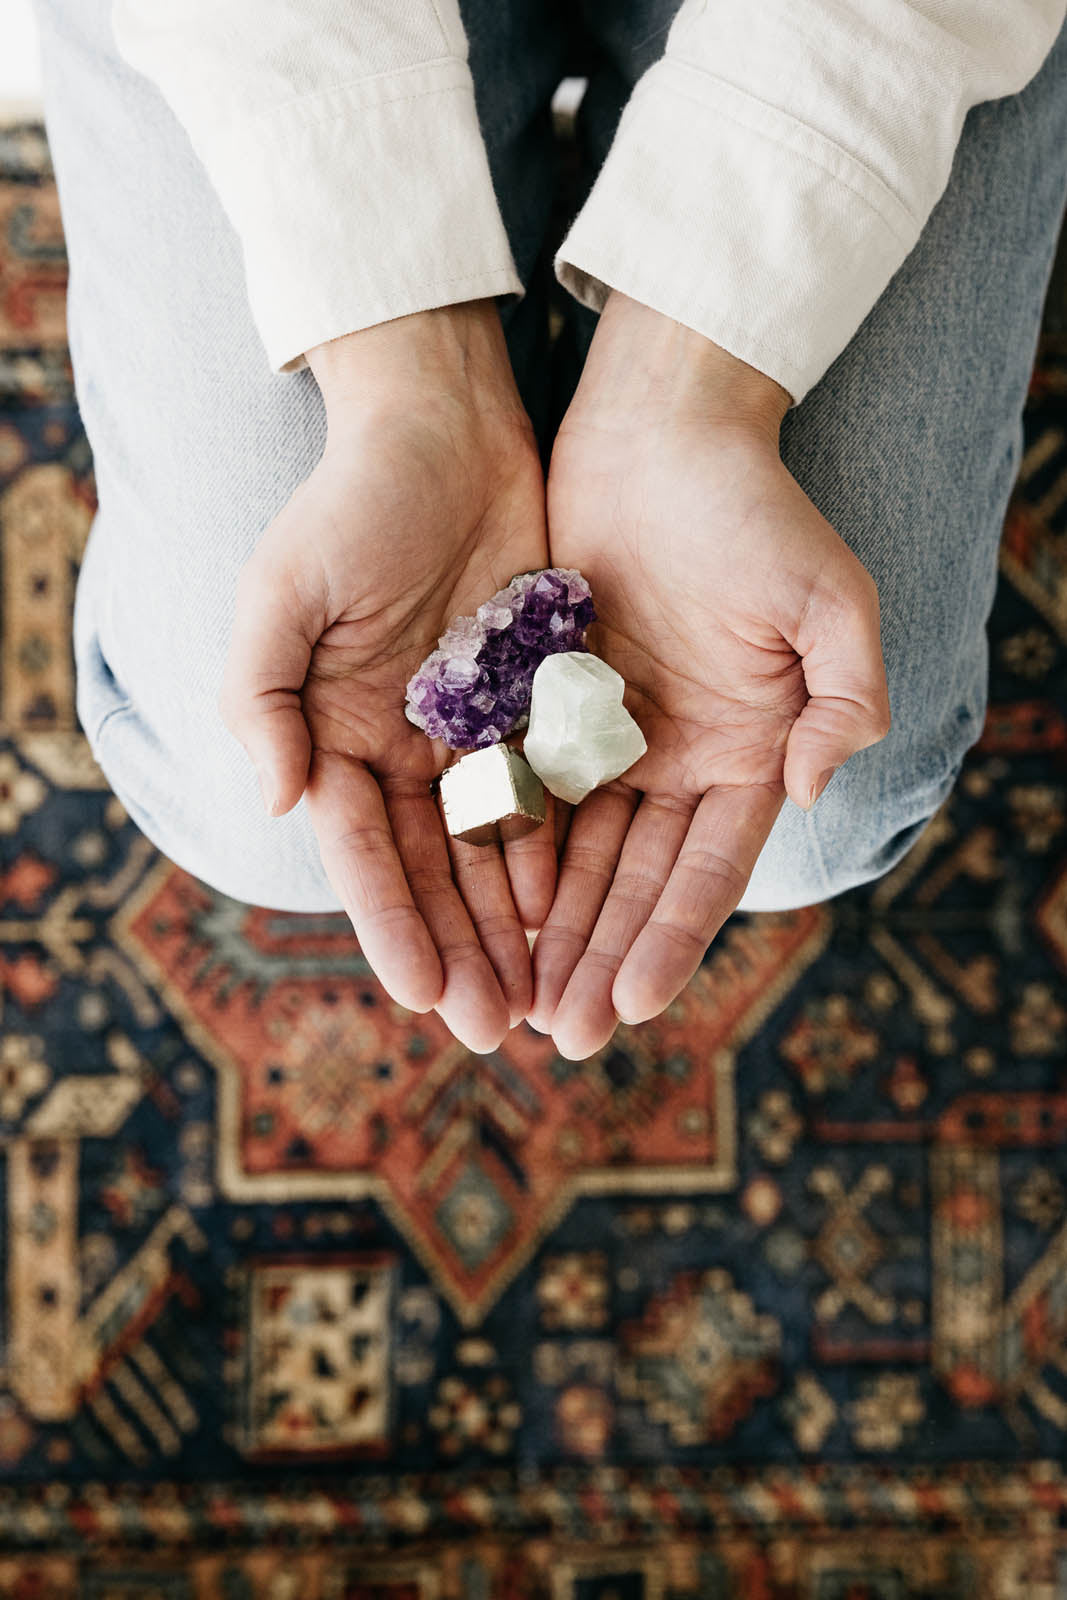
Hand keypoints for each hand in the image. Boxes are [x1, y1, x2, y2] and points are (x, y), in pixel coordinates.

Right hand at [218, 301, 554, 1050]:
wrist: (446, 431)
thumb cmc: (352, 504)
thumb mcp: (284, 588)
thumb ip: (263, 694)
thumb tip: (282, 800)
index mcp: (335, 734)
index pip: (365, 852)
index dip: (390, 922)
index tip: (419, 994)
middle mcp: (401, 749)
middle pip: (432, 871)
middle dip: (460, 949)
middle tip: (492, 1027)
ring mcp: (469, 730)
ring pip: (491, 850)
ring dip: (510, 926)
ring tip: (538, 996)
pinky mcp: (532, 704)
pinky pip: (547, 795)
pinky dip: (555, 855)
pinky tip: (574, 912)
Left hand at [530, 292, 890, 1057]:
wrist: (661, 432)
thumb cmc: (753, 509)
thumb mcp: (829, 596)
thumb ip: (847, 694)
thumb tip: (812, 787)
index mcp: (749, 752)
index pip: (707, 869)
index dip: (672, 937)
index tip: (633, 1003)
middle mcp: (679, 762)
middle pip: (633, 882)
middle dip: (597, 958)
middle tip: (557, 1034)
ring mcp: (611, 740)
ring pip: (573, 855)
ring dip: (546, 929)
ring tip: (510, 1001)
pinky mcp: (546, 707)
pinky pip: (522, 792)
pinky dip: (503, 854)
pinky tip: (476, 912)